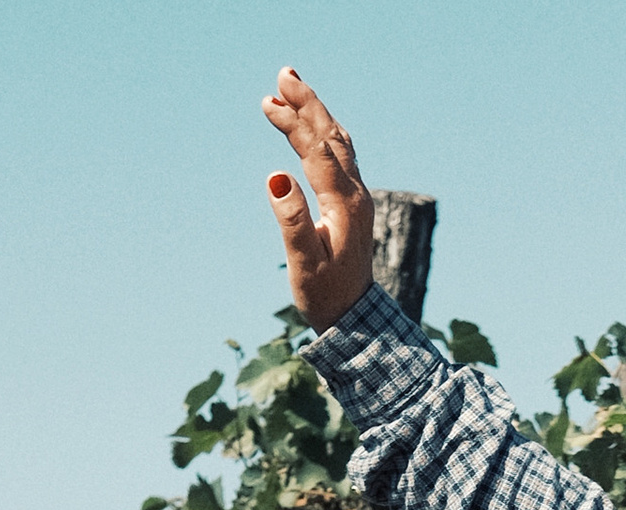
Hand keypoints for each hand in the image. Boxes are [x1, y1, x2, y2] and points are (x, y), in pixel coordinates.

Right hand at [261, 68, 374, 325]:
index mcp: (344, 205)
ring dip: (316, 113)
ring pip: (339, 143)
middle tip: (284, 74)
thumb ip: (292, 221)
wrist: (354, 320)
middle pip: (332, 137)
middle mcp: (356, 195)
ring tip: (292, 87)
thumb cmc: (326, 295)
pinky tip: (311, 125)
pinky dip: (323, 133)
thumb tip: (276, 178)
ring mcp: (357, 198)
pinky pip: (340, 156)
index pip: (317, 149)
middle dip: (308, 104)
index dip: (293, 123)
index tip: (267, 103)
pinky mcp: (353, 204)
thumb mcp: (304, 263)